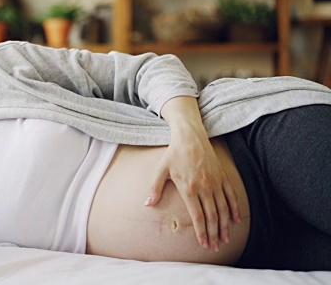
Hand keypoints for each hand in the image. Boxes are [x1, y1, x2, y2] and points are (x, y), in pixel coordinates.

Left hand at [145, 129, 240, 251]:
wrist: (190, 136)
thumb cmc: (173, 154)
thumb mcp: (160, 170)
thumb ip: (155, 188)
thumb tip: (147, 204)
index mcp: (189, 188)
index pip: (198, 216)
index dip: (201, 231)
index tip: (203, 244)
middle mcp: (205, 187)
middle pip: (212, 216)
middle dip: (214, 233)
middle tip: (215, 247)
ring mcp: (215, 182)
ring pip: (224, 208)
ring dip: (225, 225)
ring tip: (225, 239)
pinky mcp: (222, 176)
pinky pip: (231, 195)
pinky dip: (235, 208)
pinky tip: (236, 220)